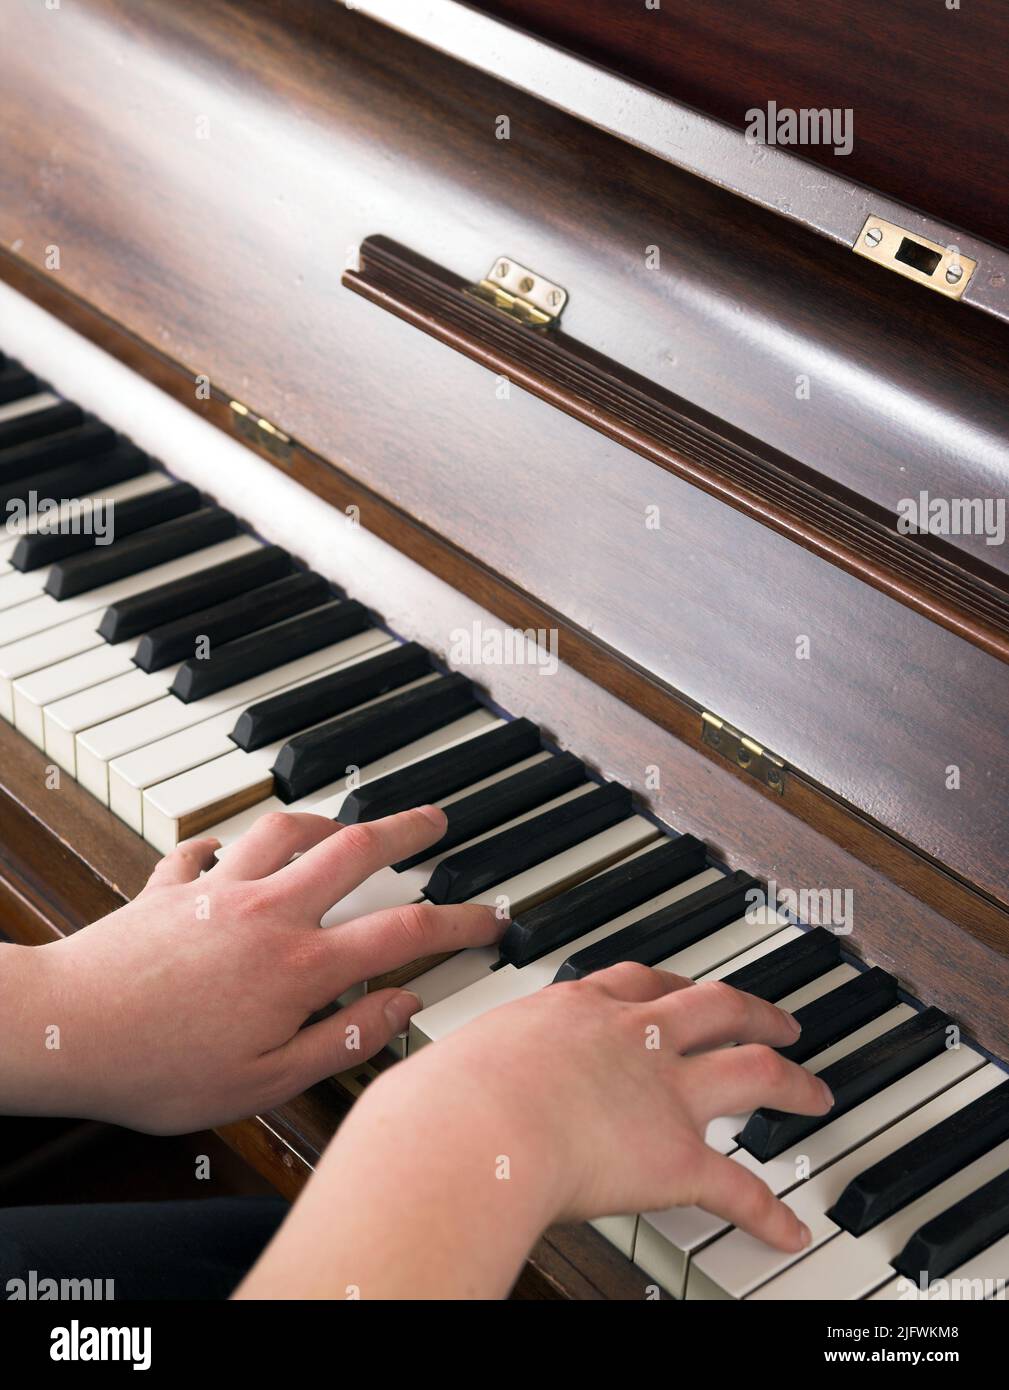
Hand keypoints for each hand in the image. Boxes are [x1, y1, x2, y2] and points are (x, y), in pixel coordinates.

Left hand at [5, 808, 500, 1133]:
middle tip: (436, 820)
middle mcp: (268, 912)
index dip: (459, 921)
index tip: (490, 917)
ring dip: (324, 820)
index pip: (403, 930)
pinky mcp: (171, 887)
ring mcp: (219, 891)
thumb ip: (343, 1040)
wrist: (67, 1032)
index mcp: (300, 965)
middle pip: (355, 849)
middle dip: (406, 830)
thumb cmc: (160, 1069)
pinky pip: (205, 848)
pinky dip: (225, 844)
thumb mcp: (267, 1081)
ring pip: (285, 829)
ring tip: (344, 823)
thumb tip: (402, 1008)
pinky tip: (228, 850)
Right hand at [238, 960, 832, 1298]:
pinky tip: (789, 1229)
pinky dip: (768, 1211)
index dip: (670, 985)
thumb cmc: (448, 1097)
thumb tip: (422, 1099)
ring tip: (814, 1092)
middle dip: (753, 1009)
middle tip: (776, 1017)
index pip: (638, 981)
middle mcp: (631, 1036)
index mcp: (577, 1007)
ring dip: (791, 1082)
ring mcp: (662, 1090)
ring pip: (751, 1070)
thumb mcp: (459, 1059)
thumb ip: (465, 1072)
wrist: (472, 1126)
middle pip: (713, 1005)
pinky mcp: (676, 1155)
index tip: (683, 987)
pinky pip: (738, 1186)